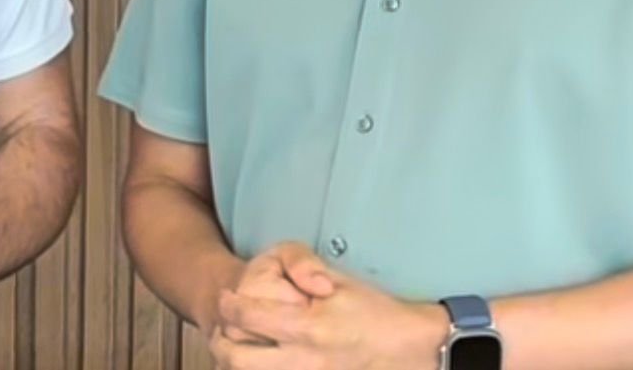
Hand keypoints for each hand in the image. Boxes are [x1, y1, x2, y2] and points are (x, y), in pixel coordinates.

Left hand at [212, 257, 445, 369]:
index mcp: (307, 328)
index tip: (226, 298)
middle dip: (222, 342)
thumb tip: (279, 283)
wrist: (410, 350)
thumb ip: (304, 272)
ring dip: (237, 363)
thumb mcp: (340, 281)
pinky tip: (262, 362)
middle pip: (238, 360)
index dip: (229, 305)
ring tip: (234, 349)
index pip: (247, 317)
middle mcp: (303, 361)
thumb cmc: (373, 311)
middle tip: (222, 329)